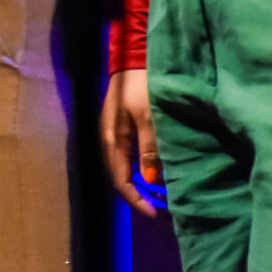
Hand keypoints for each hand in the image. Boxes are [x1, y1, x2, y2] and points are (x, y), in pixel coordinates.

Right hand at [102, 69, 163, 217]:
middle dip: (139, 193)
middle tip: (162, 205)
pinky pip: (130, 154)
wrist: (132, 58)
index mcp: (112, 139)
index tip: (156, 213)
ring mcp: (115, 131)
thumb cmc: (140, 87)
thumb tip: (148, 179)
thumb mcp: (148, 118)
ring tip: (161, 190)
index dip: (136, 199)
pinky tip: (155, 167)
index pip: (120, 179)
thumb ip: (148, 149)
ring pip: (125, 165)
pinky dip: (141, 166)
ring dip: (141, 180)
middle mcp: (110, 138)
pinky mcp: (123, 124)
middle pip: (120, 175)